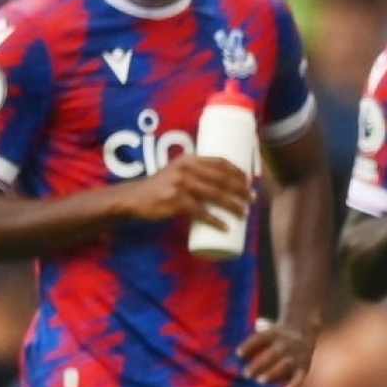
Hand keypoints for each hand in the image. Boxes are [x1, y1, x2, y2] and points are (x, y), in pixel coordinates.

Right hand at [127, 154, 253, 226]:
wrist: (135, 198)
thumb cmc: (161, 187)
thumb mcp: (177, 172)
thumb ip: (196, 172)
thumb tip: (224, 183)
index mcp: (189, 159)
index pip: (220, 161)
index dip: (238, 171)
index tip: (249, 181)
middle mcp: (187, 169)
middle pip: (222, 179)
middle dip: (241, 189)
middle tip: (252, 199)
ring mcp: (181, 185)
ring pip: (215, 195)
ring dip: (233, 205)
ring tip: (244, 212)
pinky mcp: (176, 202)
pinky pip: (201, 212)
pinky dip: (215, 221)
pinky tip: (226, 226)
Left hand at [238, 316, 317, 386]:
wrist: (304, 331)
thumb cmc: (276, 337)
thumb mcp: (266, 333)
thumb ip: (253, 345)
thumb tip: (232, 358)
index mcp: (273, 334)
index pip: (260, 339)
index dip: (249, 346)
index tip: (238, 354)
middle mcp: (285, 344)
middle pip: (272, 353)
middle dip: (259, 364)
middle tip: (246, 374)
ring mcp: (295, 355)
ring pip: (285, 364)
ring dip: (273, 373)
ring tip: (260, 381)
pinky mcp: (304, 366)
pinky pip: (300, 375)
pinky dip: (295, 383)